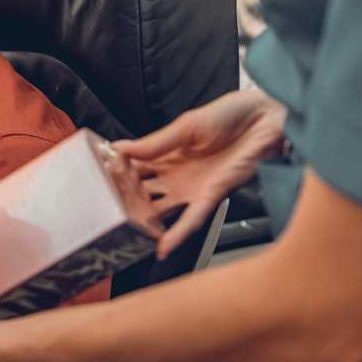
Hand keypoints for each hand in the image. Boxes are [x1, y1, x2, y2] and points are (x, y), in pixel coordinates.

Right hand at [113, 89, 286, 258]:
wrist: (266, 119)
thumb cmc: (231, 115)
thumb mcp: (186, 126)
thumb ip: (154, 143)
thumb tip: (120, 148)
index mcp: (167, 154)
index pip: (134, 167)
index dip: (116, 173)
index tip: (95, 177)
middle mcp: (177, 175)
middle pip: (143, 192)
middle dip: (123, 200)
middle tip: (101, 208)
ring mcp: (193, 188)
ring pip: (161, 211)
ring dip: (143, 221)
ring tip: (122, 231)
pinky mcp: (212, 197)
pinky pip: (191, 220)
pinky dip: (176, 234)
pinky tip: (161, 246)